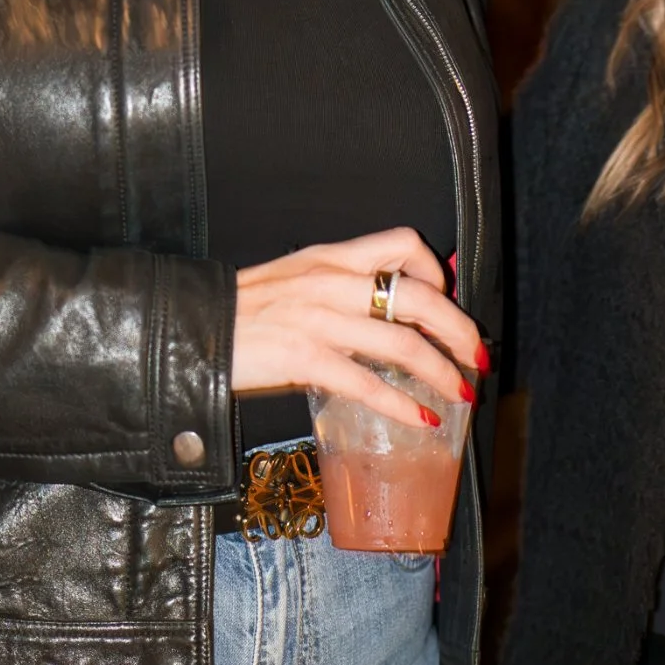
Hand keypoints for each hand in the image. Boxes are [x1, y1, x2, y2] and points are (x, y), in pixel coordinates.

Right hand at [231, 228, 483, 432]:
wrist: (189, 327)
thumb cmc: (243, 311)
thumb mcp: (297, 279)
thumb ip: (342, 286)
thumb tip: (388, 307)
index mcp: (331, 258)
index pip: (403, 244)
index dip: (437, 273)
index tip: (447, 300)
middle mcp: (331, 282)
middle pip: (419, 297)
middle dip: (459, 331)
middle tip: (476, 356)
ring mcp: (319, 320)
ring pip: (403, 343)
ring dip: (442, 373)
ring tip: (461, 393)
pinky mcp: (305, 358)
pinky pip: (368, 384)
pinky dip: (402, 405)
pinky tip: (420, 419)